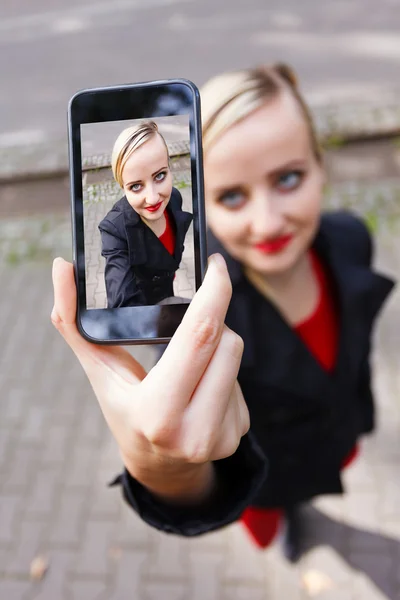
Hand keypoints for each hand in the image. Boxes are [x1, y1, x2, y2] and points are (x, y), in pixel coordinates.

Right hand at [51, 254, 249, 503]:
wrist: (157, 465)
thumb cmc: (124, 409)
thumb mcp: (99, 369)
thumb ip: (74, 321)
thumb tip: (60, 268)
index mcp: (157, 412)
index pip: (199, 336)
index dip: (214, 293)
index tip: (216, 264)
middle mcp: (194, 431)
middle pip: (227, 343)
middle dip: (214, 319)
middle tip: (194, 313)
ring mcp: (220, 437)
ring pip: (236, 359)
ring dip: (217, 347)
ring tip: (189, 362)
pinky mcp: (237, 435)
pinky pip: (242, 382)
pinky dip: (223, 372)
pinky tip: (202, 386)